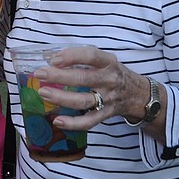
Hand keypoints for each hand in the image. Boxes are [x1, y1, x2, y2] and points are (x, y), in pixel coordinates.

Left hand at [32, 45, 149, 131]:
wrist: (138, 94)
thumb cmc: (113, 73)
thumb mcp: (104, 60)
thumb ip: (81, 58)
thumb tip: (49, 57)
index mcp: (108, 62)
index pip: (91, 55)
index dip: (72, 56)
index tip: (53, 59)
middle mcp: (109, 80)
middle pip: (83, 78)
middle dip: (59, 76)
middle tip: (40, 74)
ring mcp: (108, 99)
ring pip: (83, 101)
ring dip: (61, 98)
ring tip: (43, 93)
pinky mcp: (106, 115)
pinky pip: (89, 121)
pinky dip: (72, 123)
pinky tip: (57, 121)